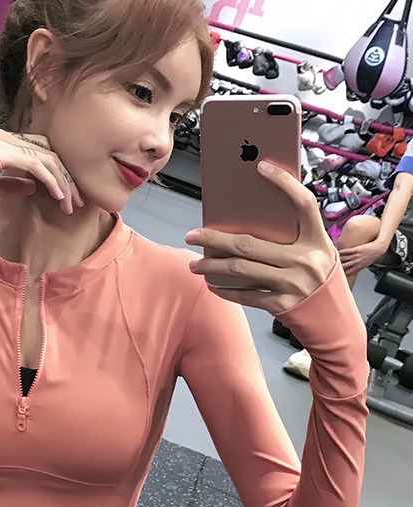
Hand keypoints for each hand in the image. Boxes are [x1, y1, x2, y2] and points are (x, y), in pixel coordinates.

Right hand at [0, 130, 84, 214]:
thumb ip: (7, 184)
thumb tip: (33, 187)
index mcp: (0, 142)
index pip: (40, 150)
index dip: (57, 171)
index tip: (65, 193)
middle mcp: (5, 137)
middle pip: (49, 154)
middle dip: (66, 179)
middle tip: (77, 202)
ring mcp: (3, 142)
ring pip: (47, 160)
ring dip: (63, 183)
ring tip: (71, 204)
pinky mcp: (2, 152)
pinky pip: (36, 166)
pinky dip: (51, 181)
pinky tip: (59, 197)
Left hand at [185, 161, 337, 315]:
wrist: (333, 321)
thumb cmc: (319, 280)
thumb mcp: (318, 253)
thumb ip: (292, 239)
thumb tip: (246, 224)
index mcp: (318, 240)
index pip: (304, 204)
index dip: (285, 183)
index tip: (261, 166)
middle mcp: (306, 260)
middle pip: (250, 244)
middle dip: (214, 239)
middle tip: (192, 235)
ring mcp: (293, 284)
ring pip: (241, 270)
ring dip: (212, 266)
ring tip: (194, 264)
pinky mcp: (282, 305)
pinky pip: (245, 295)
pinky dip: (225, 290)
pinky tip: (212, 284)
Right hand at [338, 239, 387, 276]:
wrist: (378, 249)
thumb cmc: (374, 256)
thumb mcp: (366, 265)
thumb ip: (358, 268)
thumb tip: (353, 270)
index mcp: (359, 267)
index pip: (348, 272)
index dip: (343, 273)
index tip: (338, 272)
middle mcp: (357, 262)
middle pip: (344, 266)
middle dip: (338, 266)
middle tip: (333, 266)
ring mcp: (356, 256)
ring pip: (344, 259)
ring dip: (338, 259)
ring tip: (334, 259)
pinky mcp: (356, 250)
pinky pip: (347, 252)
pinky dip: (342, 252)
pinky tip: (338, 252)